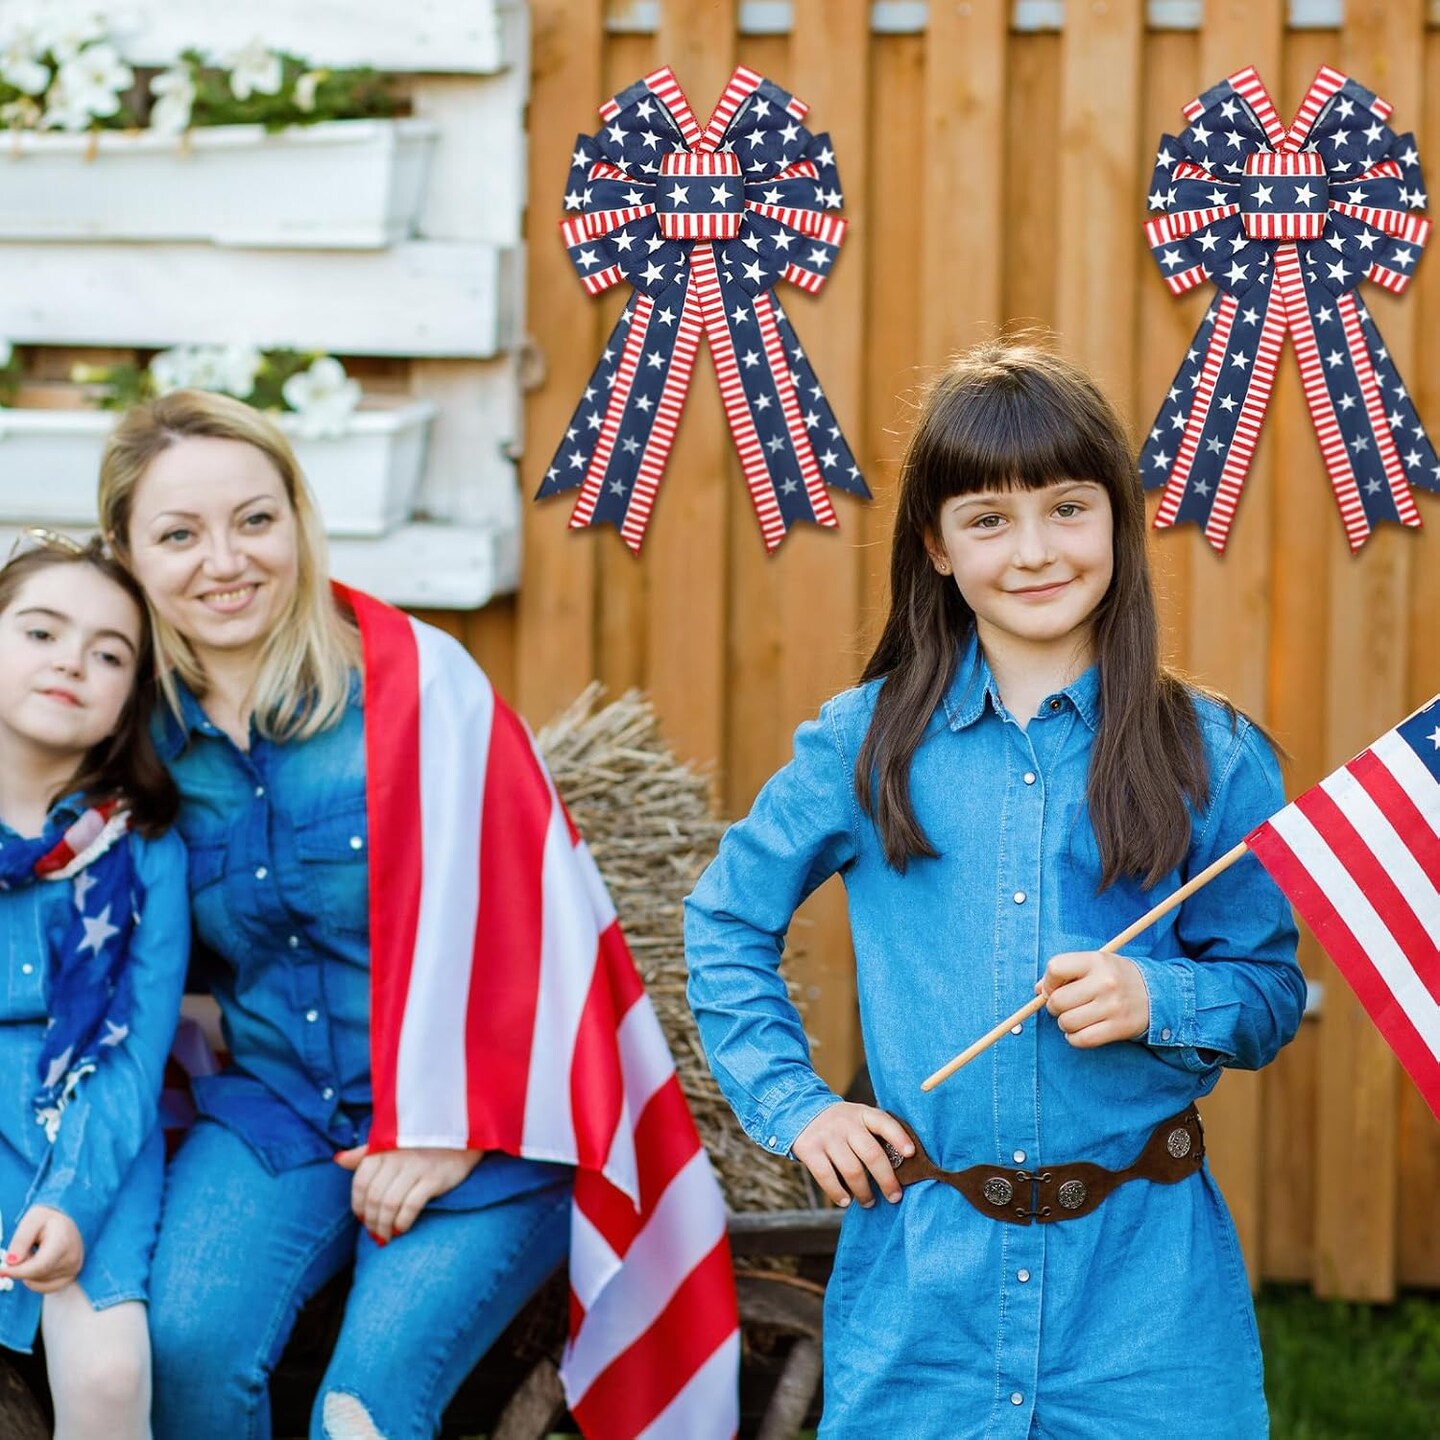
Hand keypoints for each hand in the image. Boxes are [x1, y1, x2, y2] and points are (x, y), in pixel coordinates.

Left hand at [1, 1205, 84, 1292]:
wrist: (67, 1225)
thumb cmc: (47, 1220)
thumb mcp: (33, 1219)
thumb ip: (21, 1239)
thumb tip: (11, 1263)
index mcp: (64, 1241)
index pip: (40, 1265)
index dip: (18, 1271)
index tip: (2, 1270)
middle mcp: (72, 1258)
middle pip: (35, 1275)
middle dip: (20, 1267)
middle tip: (20, 1253)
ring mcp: (72, 1270)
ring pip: (36, 1281)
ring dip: (27, 1271)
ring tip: (34, 1253)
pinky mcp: (69, 1278)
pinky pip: (41, 1287)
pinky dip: (33, 1278)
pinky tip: (39, 1263)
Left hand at [333, 1146, 482, 1241]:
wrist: (463, 1137)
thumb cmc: (422, 1142)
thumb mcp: (392, 1143)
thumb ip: (365, 1153)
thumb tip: (338, 1160)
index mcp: (384, 1147)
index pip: (361, 1181)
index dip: (358, 1204)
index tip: (362, 1218)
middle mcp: (397, 1156)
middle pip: (373, 1197)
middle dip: (371, 1221)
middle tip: (375, 1233)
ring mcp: (416, 1166)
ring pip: (389, 1204)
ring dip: (384, 1226)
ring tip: (386, 1235)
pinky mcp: (434, 1178)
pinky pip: (411, 1206)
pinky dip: (402, 1221)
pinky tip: (402, 1228)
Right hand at [790, 1102, 913, 1208]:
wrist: (800, 1110)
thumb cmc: (839, 1123)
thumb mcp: (857, 1118)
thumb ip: (874, 1134)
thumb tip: (901, 1166)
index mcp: (862, 1113)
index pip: (884, 1122)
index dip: (899, 1137)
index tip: (911, 1154)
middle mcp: (846, 1123)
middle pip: (872, 1154)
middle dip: (886, 1180)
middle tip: (894, 1197)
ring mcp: (827, 1136)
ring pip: (852, 1170)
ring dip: (864, 1192)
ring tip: (869, 1202)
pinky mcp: (810, 1149)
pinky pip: (827, 1176)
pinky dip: (838, 1192)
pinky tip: (845, 1201)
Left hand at [1038, 949, 1149, 1047]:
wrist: (1157, 994)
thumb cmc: (1116, 978)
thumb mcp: (1095, 964)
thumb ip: (1066, 972)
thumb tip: (1038, 991)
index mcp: (1096, 961)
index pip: (1056, 968)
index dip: (1049, 981)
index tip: (1054, 987)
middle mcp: (1105, 983)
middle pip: (1057, 1001)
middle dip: (1055, 1006)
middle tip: (1067, 1005)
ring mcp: (1112, 1007)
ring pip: (1067, 1023)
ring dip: (1065, 1024)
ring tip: (1076, 1017)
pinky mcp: (1118, 1028)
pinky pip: (1081, 1040)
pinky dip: (1075, 1038)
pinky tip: (1081, 1031)